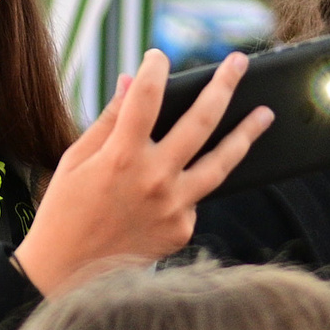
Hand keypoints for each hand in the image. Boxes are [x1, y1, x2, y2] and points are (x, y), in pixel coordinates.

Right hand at [11, 49, 271, 295]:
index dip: (155, 69)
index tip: (160, 56)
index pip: (146, 98)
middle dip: (222, 86)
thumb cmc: (63, 211)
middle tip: (240, 62)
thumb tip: (131, 83)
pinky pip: (196, 198)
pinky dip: (193, 184)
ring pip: (221, 162)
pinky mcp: (182, 228)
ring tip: (265, 113)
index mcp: (120, 156)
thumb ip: (108, 122)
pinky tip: (186, 180)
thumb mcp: (74, 161)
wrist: (65, 273)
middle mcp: (153, 178)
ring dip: (246, 135)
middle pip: (200, 121)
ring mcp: (173, 206)